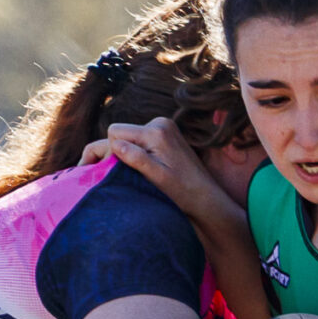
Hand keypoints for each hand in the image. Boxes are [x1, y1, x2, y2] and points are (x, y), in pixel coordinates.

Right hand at [96, 118, 238, 226]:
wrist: (205, 196)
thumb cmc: (181, 191)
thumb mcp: (156, 177)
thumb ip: (136, 158)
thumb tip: (115, 144)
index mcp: (155, 131)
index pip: (115, 131)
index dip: (112, 150)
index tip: (121, 169)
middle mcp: (160, 122)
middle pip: (122, 132)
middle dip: (121, 151)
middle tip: (132, 172)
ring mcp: (164, 126)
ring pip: (131, 136)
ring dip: (131, 153)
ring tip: (145, 172)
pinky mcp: (167, 133)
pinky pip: (142, 139)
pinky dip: (141, 152)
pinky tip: (151, 167)